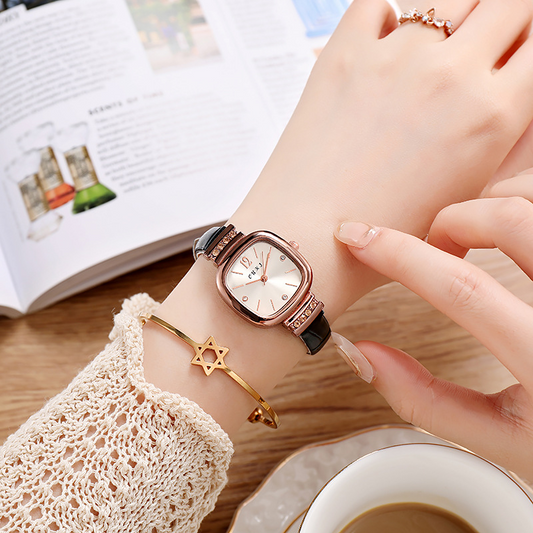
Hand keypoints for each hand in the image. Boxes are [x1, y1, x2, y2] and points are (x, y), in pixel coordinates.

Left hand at [231, 0, 532, 320]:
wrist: (308, 238)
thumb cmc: (382, 233)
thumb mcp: (466, 197)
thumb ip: (506, 140)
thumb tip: (512, 95)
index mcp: (492, 115)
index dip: (525, 46)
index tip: (511, 56)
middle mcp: (450, 75)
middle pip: (508, 3)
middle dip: (503, 18)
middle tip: (482, 41)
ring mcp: (394, 58)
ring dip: (452, 17)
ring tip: (434, 49)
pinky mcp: (344, 54)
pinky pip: (378, 2)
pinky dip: (389, 14)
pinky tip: (387, 39)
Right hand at [333, 167, 532, 479]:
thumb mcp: (505, 439)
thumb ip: (428, 401)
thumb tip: (363, 355)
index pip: (463, 290)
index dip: (399, 256)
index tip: (358, 237)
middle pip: (510, 220)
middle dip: (453, 219)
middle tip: (434, 240)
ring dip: (496, 202)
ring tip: (477, 229)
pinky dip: (522, 202)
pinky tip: (513, 226)